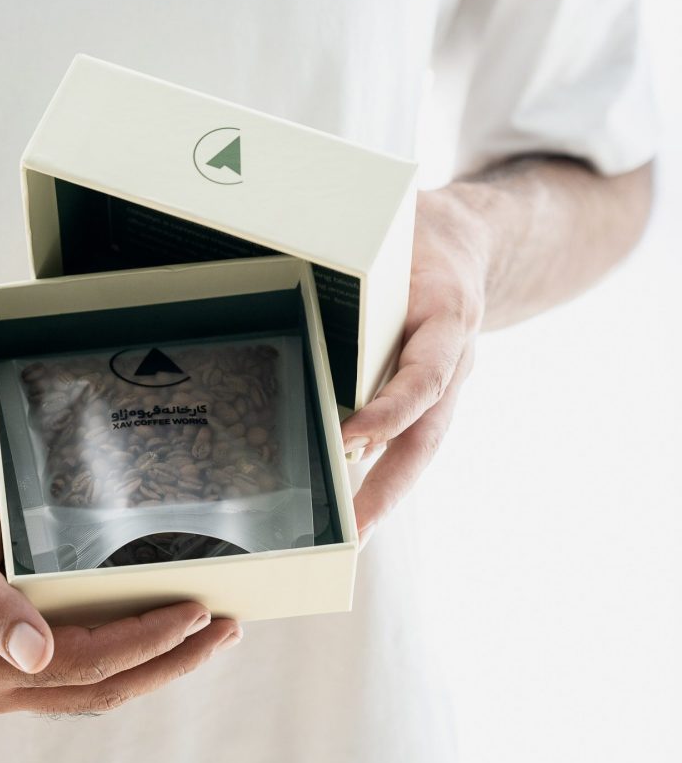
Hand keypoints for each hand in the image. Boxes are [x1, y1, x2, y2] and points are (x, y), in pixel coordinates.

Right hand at [0, 472, 241, 715]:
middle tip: (225, 629)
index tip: (195, 612)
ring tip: (211, 633)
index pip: (85, 662)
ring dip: (157, 663)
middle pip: (103, 685)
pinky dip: (129, 654)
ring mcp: (5, 679)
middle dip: (170, 661)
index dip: (146, 641)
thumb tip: (36, 653)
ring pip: (99, 685)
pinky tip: (162, 634)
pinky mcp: (15, 664)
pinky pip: (84, 670)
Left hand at [341, 186, 490, 543]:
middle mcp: (451, 363)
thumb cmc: (421, 234)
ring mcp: (441, 387)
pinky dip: (375, 474)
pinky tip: (339, 504)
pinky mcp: (424, 397)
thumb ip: (361, 240)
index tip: (351, 437)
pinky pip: (404, 441)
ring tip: (345, 538)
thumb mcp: (403, 223)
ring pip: (417, 450)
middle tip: (353, 531)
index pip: (424, 377)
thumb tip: (293, 228)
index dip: (391, 411)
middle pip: (425, 437)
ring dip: (382, 495)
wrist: (468, 243)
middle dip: (390, 487)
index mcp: (448, 319)